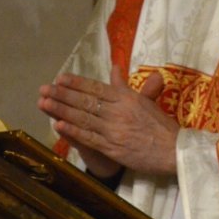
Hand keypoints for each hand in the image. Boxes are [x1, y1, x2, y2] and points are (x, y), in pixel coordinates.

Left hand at [37, 64, 178, 177]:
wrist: (175, 149)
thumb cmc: (161, 126)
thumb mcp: (145, 100)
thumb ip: (125, 86)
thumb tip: (114, 68)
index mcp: (127, 98)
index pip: (97, 88)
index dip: (77, 83)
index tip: (60, 78)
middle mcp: (118, 111)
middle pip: (86, 101)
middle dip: (62, 94)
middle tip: (44, 88)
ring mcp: (114, 130)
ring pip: (84, 118)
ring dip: (62, 110)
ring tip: (44, 103)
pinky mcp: (113, 148)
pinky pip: (89, 138)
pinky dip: (73, 132)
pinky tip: (58, 126)